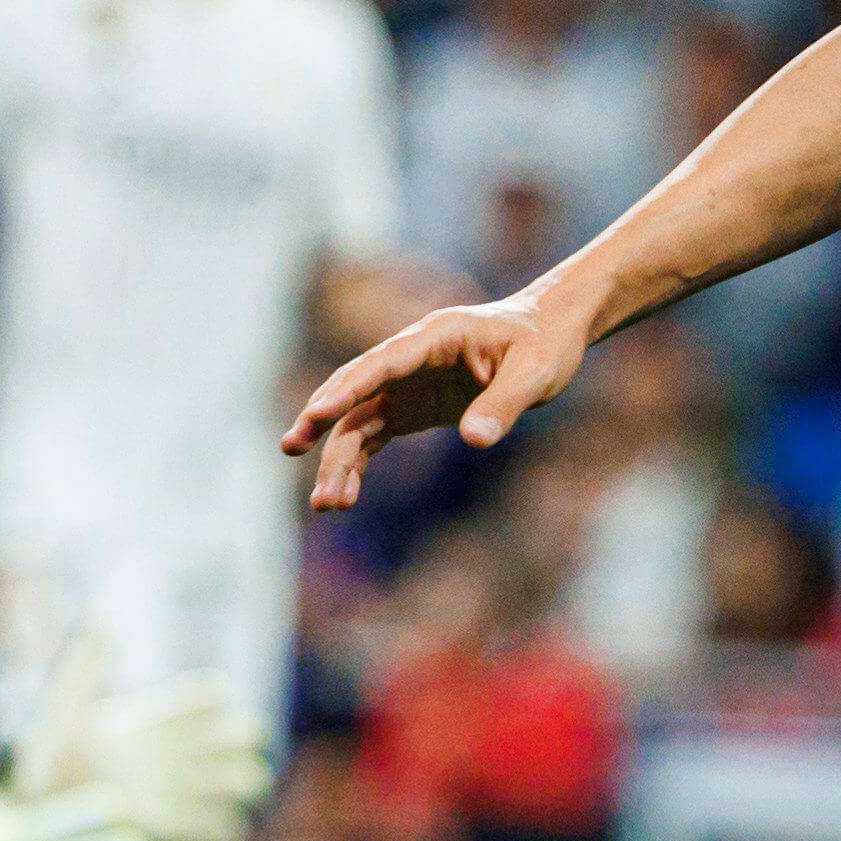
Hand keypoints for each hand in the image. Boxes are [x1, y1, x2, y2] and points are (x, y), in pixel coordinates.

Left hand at [0, 632, 271, 840]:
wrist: (39, 802)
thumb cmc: (47, 750)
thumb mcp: (63, 704)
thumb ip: (84, 666)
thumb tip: (100, 619)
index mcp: (159, 716)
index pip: (212, 696)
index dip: (207, 701)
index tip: (168, 716)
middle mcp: (179, 751)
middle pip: (248, 735)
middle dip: (239, 740)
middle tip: (207, 752)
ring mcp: (182, 789)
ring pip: (250, 781)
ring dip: (238, 783)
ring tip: (201, 790)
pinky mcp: (179, 827)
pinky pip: (228, 829)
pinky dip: (221, 826)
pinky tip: (187, 824)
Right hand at [282, 291, 593, 512]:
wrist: (548, 335)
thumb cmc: (544, 345)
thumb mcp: (535, 373)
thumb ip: (505, 404)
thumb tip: (475, 441)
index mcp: (434, 336)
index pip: (382, 362)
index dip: (349, 386)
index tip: (318, 411)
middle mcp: (409, 358)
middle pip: (356, 390)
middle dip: (324, 421)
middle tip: (293, 447)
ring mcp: (405, 384)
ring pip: (357, 420)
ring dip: (338, 459)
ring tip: (327, 505)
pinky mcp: (410, 407)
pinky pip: (372, 436)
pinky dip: (357, 464)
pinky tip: (344, 497)